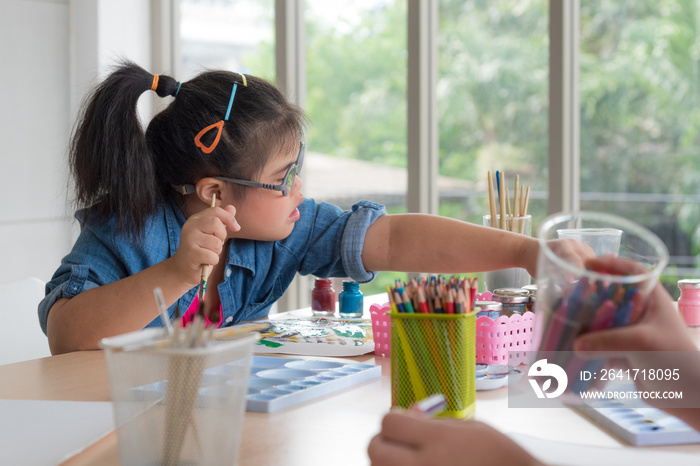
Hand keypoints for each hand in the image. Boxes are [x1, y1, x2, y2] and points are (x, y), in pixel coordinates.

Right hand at [168, 204, 239, 286]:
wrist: (182, 269)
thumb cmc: (200, 250)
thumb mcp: (212, 234)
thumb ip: (221, 221)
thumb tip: (232, 208)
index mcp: (195, 219)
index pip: (216, 211)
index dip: (229, 218)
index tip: (236, 228)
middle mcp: (190, 226)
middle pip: (216, 224)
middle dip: (222, 236)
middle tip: (215, 244)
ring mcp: (189, 240)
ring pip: (216, 243)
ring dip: (217, 251)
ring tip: (207, 253)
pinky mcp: (191, 254)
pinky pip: (213, 256)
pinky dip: (213, 261)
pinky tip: (204, 261)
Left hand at [368, 411, 542, 465]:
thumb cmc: (500, 458)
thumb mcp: (472, 428)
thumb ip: (434, 423)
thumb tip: (406, 416)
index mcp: (440, 441)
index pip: (389, 422)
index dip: (396, 419)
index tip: (406, 422)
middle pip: (375, 449)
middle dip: (384, 441)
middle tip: (401, 443)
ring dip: (389, 462)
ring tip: (412, 460)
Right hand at [572, 256, 699, 428]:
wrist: (687, 394)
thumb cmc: (674, 358)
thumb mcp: (641, 343)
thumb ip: (607, 341)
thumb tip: (576, 344)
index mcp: (653, 300)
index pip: (633, 271)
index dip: (611, 264)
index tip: (587, 264)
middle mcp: (642, 312)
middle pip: (612, 295)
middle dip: (591, 295)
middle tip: (570, 294)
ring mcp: (633, 332)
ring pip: (604, 320)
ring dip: (587, 321)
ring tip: (566, 319)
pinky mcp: (626, 350)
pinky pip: (603, 341)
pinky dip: (589, 342)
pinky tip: (574, 344)